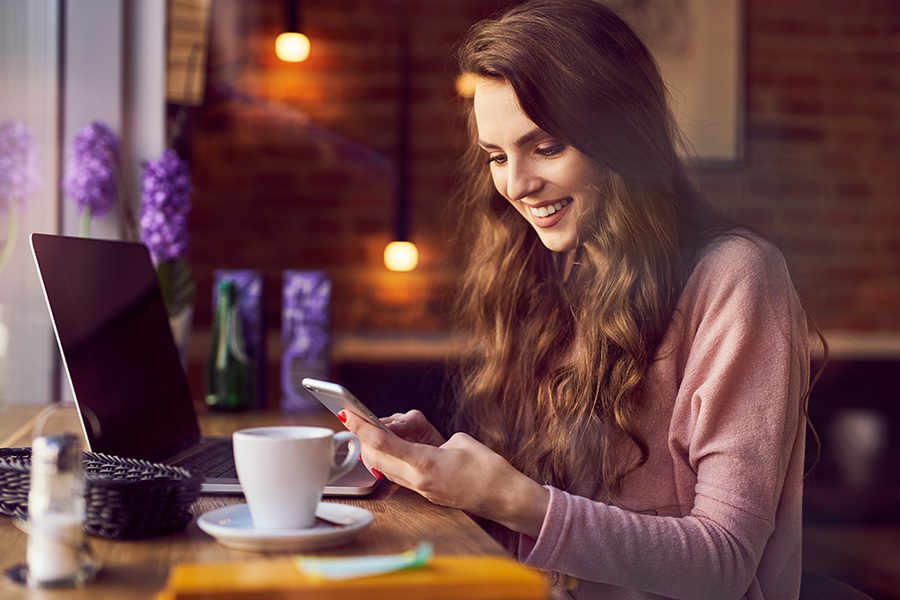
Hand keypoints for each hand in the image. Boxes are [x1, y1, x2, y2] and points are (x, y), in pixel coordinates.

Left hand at [340, 409, 548, 537]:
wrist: (505, 499)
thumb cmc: (489, 469)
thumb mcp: (460, 441)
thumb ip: (430, 437)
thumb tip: (414, 436)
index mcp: (425, 464)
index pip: (383, 444)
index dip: (362, 428)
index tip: (347, 415)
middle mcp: (417, 480)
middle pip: (375, 457)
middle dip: (363, 437)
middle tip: (358, 418)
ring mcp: (420, 489)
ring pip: (384, 466)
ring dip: (379, 447)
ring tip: (389, 429)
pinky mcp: (425, 493)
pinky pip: (399, 473)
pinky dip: (392, 458)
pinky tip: (399, 445)